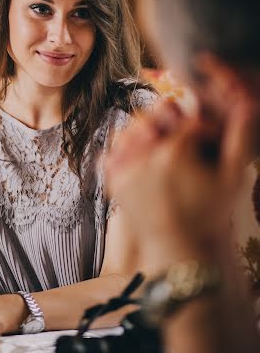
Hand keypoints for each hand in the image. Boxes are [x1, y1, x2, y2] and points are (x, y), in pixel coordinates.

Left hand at [106, 99, 245, 274]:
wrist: (180, 249)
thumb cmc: (209, 215)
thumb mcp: (231, 179)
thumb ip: (239, 141)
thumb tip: (245, 107)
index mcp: (176, 151)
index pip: (190, 123)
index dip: (205, 129)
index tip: (211, 142)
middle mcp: (147, 155)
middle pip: (157, 120)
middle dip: (173, 125)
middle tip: (184, 140)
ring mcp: (127, 168)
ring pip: (131, 130)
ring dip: (146, 132)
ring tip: (161, 145)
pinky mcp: (114, 182)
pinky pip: (110, 153)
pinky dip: (121, 150)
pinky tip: (138, 156)